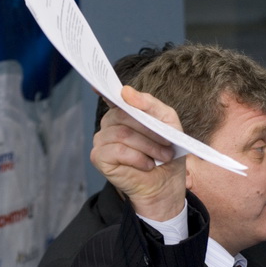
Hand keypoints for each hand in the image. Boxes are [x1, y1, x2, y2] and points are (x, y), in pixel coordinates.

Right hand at [90, 86, 186, 219]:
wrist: (166, 183)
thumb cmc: (166, 151)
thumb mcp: (167, 122)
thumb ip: (149, 104)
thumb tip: (125, 92)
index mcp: (123, 112)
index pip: (111, 95)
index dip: (104, 88)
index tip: (98, 82)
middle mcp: (108, 123)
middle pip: (123, 115)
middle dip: (150, 129)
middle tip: (167, 144)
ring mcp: (101, 140)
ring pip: (122, 133)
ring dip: (149, 146)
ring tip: (163, 156)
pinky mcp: (99, 157)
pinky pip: (117, 150)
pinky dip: (138, 158)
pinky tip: (147, 165)